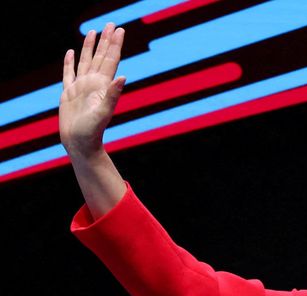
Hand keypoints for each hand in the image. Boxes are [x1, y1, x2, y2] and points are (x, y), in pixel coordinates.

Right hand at [59, 23, 125, 156]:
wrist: (80, 145)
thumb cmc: (92, 132)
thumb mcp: (103, 112)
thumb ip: (113, 95)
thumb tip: (123, 76)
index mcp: (102, 85)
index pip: (111, 60)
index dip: (115, 44)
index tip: (120, 30)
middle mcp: (94, 84)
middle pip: (101, 57)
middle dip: (106, 40)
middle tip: (111, 24)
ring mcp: (81, 87)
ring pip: (86, 61)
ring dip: (90, 47)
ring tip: (93, 32)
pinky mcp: (68, 93)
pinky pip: (68, 74)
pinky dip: (69, 62)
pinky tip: (70, 52)